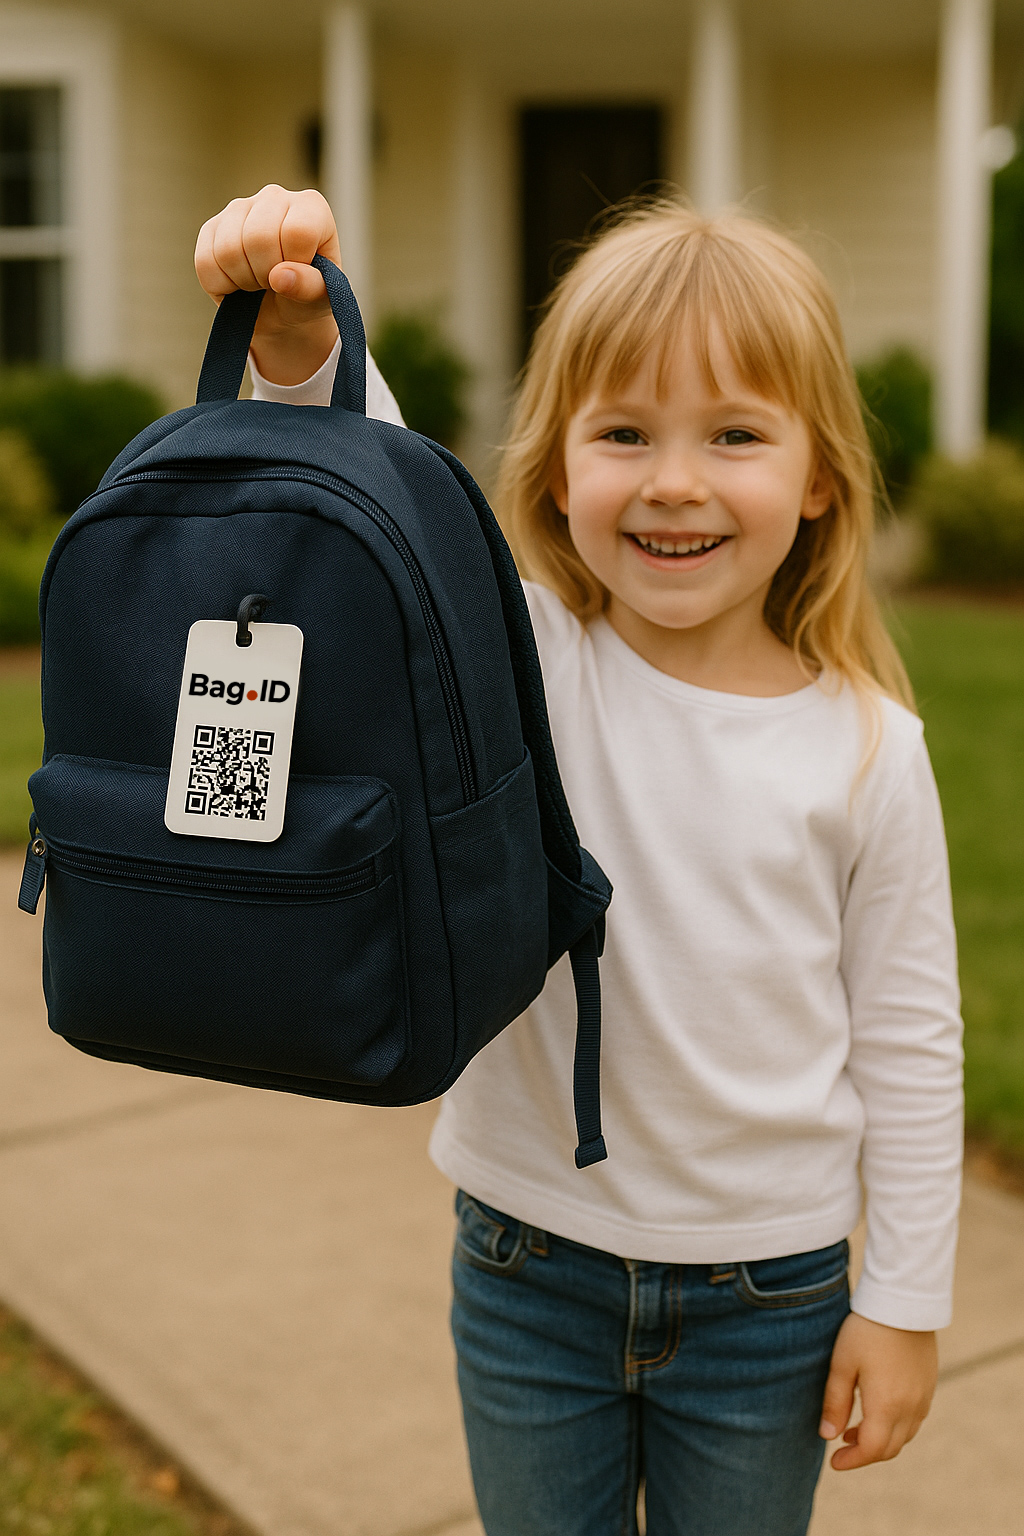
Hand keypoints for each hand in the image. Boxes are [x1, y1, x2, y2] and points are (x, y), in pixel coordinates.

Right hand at [194, 185, 341, 384]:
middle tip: (275, 284)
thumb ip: (310, 287)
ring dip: (244, 280)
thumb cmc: (307, 297)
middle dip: (266, 275)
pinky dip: (222, 285)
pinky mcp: (212, 227)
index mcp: (311, 207)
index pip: (297, 232)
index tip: (298, 276)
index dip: (295, 264)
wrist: (282, 311)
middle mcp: (275, 196)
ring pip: (228, 249)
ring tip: (259, 282)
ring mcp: (240, 208)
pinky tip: (239, 282)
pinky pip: (205, 262)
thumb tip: (280, 276)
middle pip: (259, 238)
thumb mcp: (321, 299)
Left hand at [819, 1312, 937, 1469]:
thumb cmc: (867, 1330)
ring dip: (881, 1440)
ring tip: (854, 1428)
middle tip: (841, 1446)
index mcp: (887, 1406)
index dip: (852, 1460)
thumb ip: (835, 1402)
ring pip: (904, 1435)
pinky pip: (914, 1419)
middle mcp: (911, 1408)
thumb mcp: (842, 1364)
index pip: (871, 1449)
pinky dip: (895, 1426)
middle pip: (890, 1448)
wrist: (903, 1301)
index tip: (834, 1462)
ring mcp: (924, 1397)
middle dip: (865, 1453)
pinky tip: (878, 1410)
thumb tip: (828, 1436)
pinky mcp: (929, 1385)